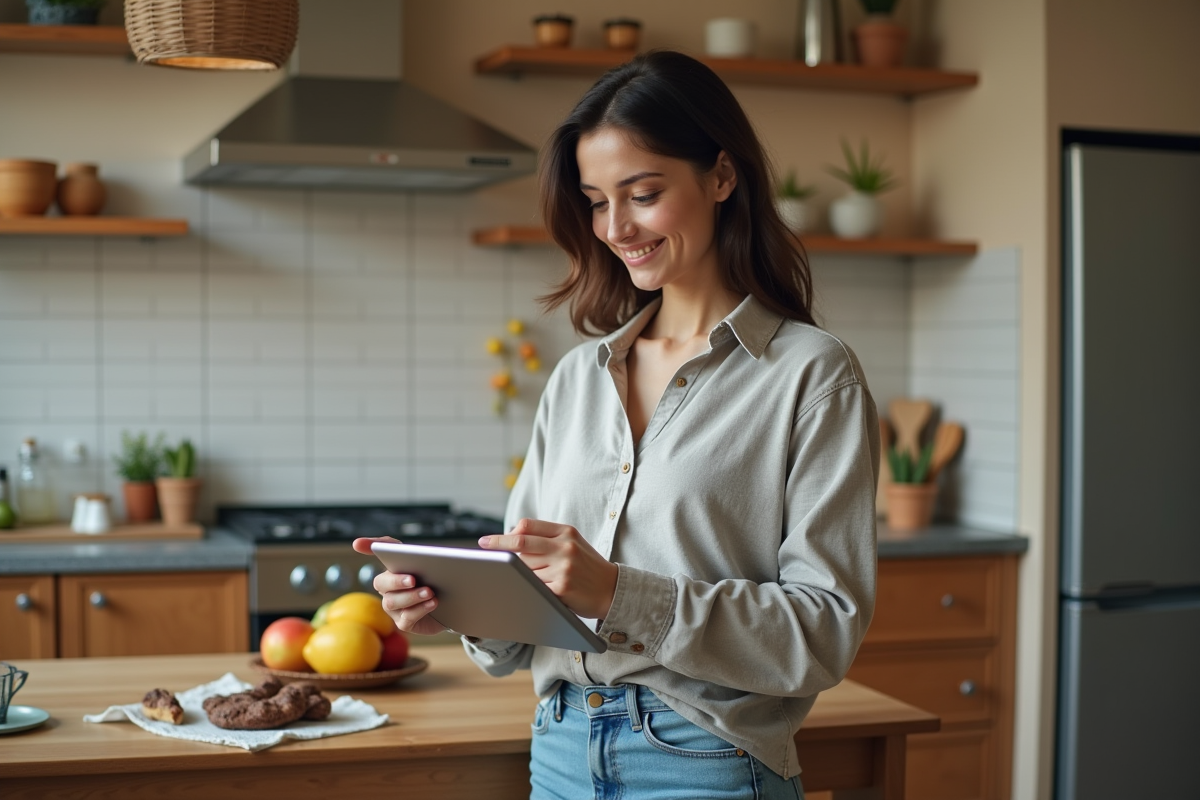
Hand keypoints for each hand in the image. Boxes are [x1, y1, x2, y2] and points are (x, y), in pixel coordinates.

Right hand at [350, 537, 447, 635]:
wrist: (455, 607)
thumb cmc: (445, 581)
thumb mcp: (444, 563)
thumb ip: (442, 551)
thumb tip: (461, 543)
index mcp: (396, 566)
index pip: (381, 550)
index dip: (369, 545)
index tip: (357, 543)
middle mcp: (389, 587)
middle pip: (381, 582)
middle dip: (395, 580)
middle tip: (412, 579)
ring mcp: (394, 607)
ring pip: (391, 602)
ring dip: (411, 596)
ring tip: (429, 592)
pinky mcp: (404, 623)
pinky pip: (406, 618)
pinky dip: (419, 609)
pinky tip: (432, 603)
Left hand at [479, 519, 617, 619]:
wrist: (612, 590)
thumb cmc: (587, 566)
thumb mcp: (573, 543)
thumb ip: (547, 537)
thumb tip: (511, 538)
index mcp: (566, 532)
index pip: (528, 526)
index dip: (504, 534)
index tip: (487, 541)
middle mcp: (565, 547)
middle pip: (521, 544)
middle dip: (499, 547)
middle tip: (483, 549)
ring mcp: (563, 568)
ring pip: (525, 568)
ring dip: (521, 574)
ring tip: (534, 578)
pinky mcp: (561, 588)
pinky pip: (533, 586)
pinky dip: (528, 588)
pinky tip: (534, 590)